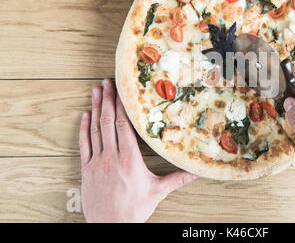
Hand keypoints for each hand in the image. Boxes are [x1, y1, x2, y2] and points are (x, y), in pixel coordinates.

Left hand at [79, 78, 196, 222]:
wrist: (110, 226)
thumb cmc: (133, 210)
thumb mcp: (158, 192)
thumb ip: (178, 178)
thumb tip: (197, 171)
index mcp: (129, 159)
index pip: (123, 124)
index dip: (120, 105)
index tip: (121, 90)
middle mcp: (111, 156)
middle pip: (108, 121)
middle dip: (106, 99)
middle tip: (106, 82)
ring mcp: (96, 162)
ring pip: (95, 129)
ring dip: (94, 108)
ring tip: (94, 91)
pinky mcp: (86, 169)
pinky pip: (84, 144)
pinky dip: (84, 128)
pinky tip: (85, 116)